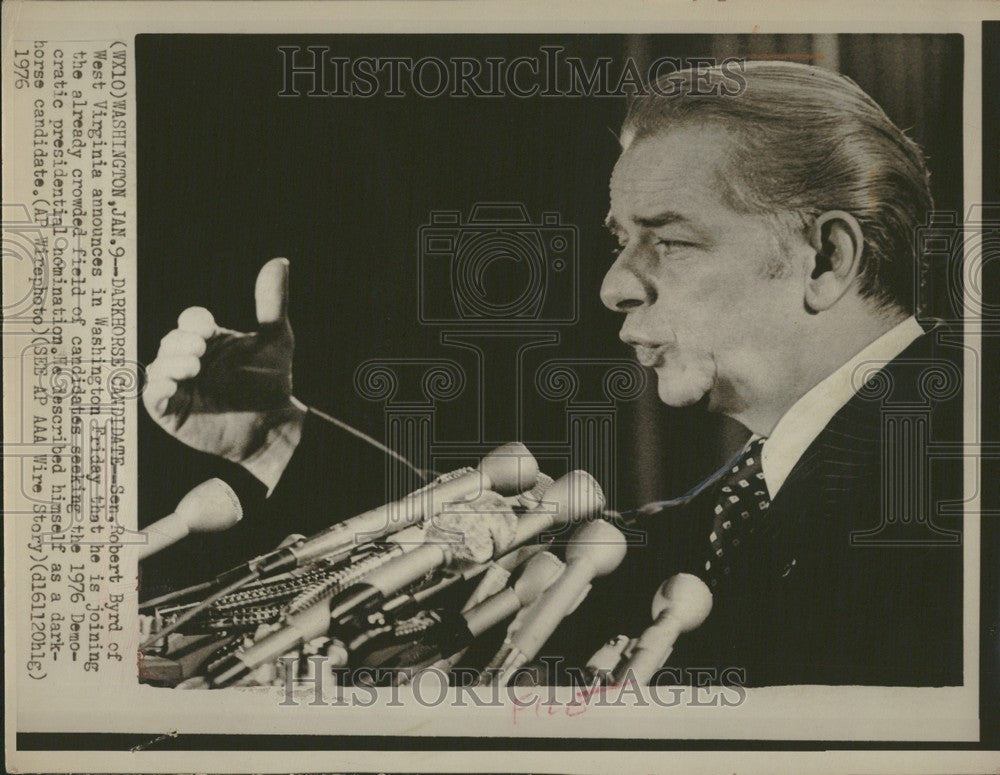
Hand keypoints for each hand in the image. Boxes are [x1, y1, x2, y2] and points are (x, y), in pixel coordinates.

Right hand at [143, 258, 305, 482]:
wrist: (273, 424)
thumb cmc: (270, 381)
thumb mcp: (275, 339)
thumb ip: (271, 303)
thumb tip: (280, 261)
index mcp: (208, 339)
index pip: (190, 320)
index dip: (194, 321)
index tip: (208, 328)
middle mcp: (189, 359)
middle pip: (172, 341)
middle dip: (182, 342)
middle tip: (201, 349)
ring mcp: (178, 385)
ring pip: (160, 367)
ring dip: (172, 363)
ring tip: (193, 366)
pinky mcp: (171, 411)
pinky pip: (152, 397)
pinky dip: (158, 390)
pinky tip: (173, 387)